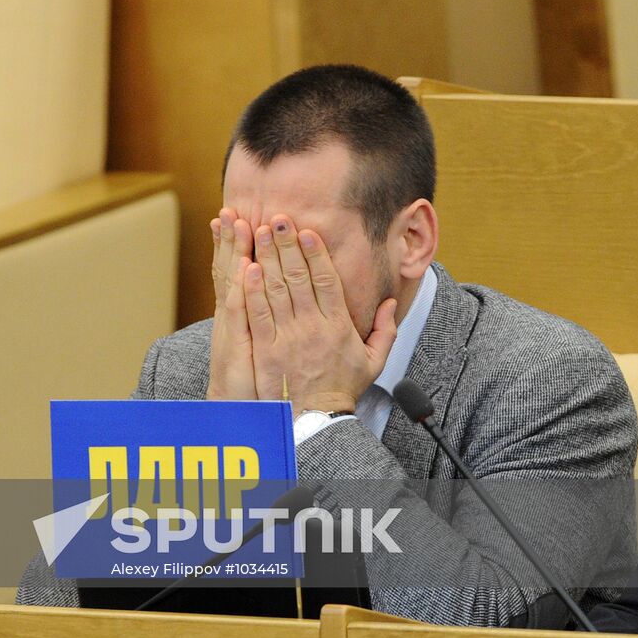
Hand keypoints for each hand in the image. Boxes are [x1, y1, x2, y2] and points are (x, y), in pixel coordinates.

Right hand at [207, 208, 256, 399]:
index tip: (239, 217)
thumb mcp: (253, 351)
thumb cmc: (258, 386)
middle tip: (231, 209)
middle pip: (233, 268)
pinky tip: (244, 266)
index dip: (238, 245)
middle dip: (233, 238)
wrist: (243, 417)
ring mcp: (234, 328)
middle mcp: (235, 317)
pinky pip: (240, 311)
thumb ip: (260, 324)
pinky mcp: (239, 344)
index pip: (240, 271)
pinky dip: (242, 288)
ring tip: (233, 221)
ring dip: (232, 251)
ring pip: (232, 282)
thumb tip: (263, 299)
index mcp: (242, 316)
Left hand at [243, 215, 396, 413]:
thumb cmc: (342, 388)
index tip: (307, 231)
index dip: (316, 253)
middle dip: (287, 245)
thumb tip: (390, 303)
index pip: (327, 281)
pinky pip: (258, 314)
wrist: (315, 419)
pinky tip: (246, 267)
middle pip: (298, 277)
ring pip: (275, 289)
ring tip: (259, 233)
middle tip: (277, 219)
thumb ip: (385, 330)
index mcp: (338, 326)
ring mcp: (287, 337)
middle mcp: (312, 327)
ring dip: (267, 258)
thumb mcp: (373, 361)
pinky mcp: (266, 348)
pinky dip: (251, 289)